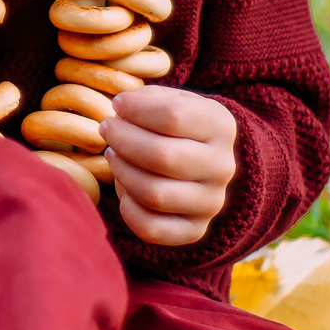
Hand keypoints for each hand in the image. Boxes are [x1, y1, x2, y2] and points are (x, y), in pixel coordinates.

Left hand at [104, 88, 236, 247]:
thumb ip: (148, 99)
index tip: (118, 105)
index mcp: (221, 126)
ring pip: (153, 193)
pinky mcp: (196, 230)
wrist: (204, 162)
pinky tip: (124, 189)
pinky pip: (151, 227)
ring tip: (113, 155)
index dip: (136, 109)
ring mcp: (211, 203)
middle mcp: (222, 167)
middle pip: (162, 156)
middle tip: (107, 129)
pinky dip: (127, 209)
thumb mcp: (172, 100)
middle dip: (122, 139)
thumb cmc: (178, 125)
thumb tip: (123, 108)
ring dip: (121, 171)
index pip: (173, 116)